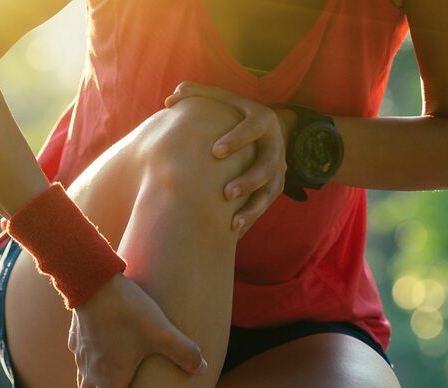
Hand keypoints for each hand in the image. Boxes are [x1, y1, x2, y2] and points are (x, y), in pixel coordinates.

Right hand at [68, 274, 207, 387]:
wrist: (90, 279)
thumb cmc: (127, 310)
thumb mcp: (161, 331)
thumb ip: (183, 351)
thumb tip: (203, 368)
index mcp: (110, 380)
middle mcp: (92, 374)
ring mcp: (82, 357)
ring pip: (83, 387)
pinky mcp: (78, 339)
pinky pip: (82, 363)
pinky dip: (89, 372)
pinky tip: (101, 362)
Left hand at [164, 82, 291, 238]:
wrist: (268, 128)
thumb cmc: (234, 112)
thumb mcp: (222, 98)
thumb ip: (197, 94)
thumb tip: (170, 100)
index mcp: (262, 120)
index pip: (253, 128)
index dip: (237, 139)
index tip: (215, 152)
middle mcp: (275, 145)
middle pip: (268, 165)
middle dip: (249, 180)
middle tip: (226, 194)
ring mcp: (278, 168)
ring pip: (270, 191)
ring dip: (253, 207)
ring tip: (233, 223)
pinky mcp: (275, 186)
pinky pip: (265, 206)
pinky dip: (250, 219)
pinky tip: (232, 233)